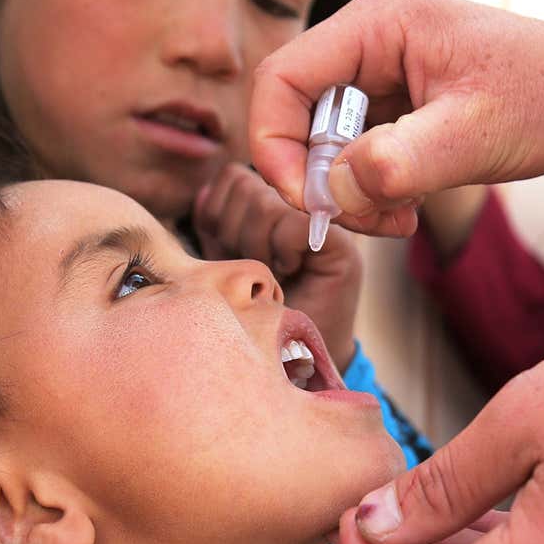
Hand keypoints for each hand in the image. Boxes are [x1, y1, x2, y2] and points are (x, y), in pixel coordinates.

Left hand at [194, 163, 361, 369]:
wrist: (289, 364)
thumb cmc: (249, 318)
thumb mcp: (221, 265)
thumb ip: (214, 228)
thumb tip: (204, 195)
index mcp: (265, 206)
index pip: (230, 178)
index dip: (217, 215)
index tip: (227, 253)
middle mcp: (295, 206)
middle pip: (244, 184)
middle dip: (231, 232)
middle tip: (248, 267)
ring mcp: (321, 222)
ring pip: (265, 203)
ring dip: (254, 246)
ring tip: (268, 273)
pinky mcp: (338, 244)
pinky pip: (293, 224)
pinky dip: (280, 251)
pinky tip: (287, 273)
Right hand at [250, 0, 543, 236]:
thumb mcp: (475, 134)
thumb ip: (399, 161)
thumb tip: (335, 190)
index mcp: (376, 24)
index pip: (281, 80)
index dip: (276, 146)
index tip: (310, 202)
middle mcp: (369, 43)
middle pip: (299, 119)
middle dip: (324, 180)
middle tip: (369, 218)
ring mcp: (382, 75)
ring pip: (326, 145)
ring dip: (352, 193)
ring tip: (401, 217)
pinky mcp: (397, 106)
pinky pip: (357, 155)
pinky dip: (372, 190)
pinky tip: (411, 206)